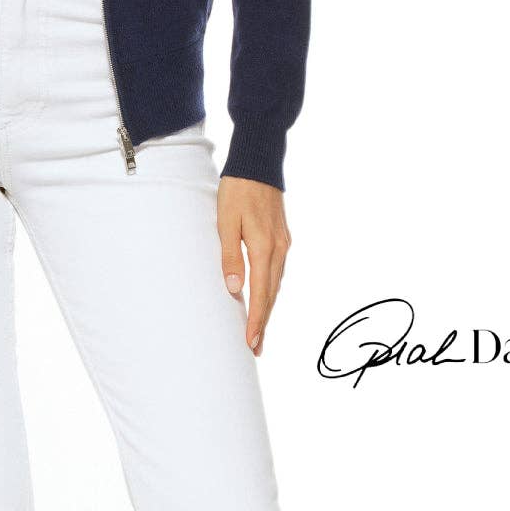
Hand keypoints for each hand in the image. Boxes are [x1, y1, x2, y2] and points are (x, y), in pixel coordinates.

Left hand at [216, 176, 290, 356]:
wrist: (258, 163)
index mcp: (264, 248)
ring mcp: (283, 243)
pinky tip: (265, 294)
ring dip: (268, 307)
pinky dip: (271, 288)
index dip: (257, 321)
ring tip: (259, 328)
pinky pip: (277, 271)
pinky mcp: (282, 237)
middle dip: (264, 322)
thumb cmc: (237, 190)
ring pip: (276, 283)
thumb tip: (234, 289)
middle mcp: (279, 249)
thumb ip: (229, 255)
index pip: (261, 294)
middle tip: (255, 348)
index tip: (251, 343)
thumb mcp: (225, 221)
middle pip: (272, 294)